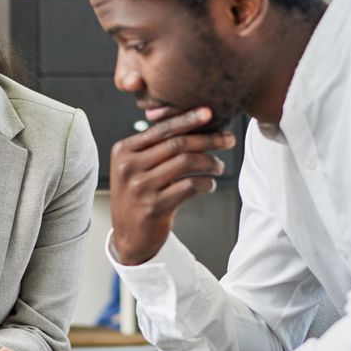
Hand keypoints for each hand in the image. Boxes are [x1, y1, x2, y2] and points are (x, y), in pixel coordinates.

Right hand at [110, 107, 236, 264]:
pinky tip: (210, 185)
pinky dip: (206, 183)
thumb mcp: (135, 168)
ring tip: (219, 166)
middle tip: (228, 139)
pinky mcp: (154, 207)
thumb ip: (154, 147)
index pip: (161, 129)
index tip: (209, 113)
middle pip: (177, 144)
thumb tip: (194, 122)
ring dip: (209, 162)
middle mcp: (128, 167)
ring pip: (185, 162)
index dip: (188, 119)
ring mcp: (140, 187)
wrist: (130, 237)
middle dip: (207, 139)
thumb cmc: (139, 196)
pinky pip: (189, 186)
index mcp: (123, 151)